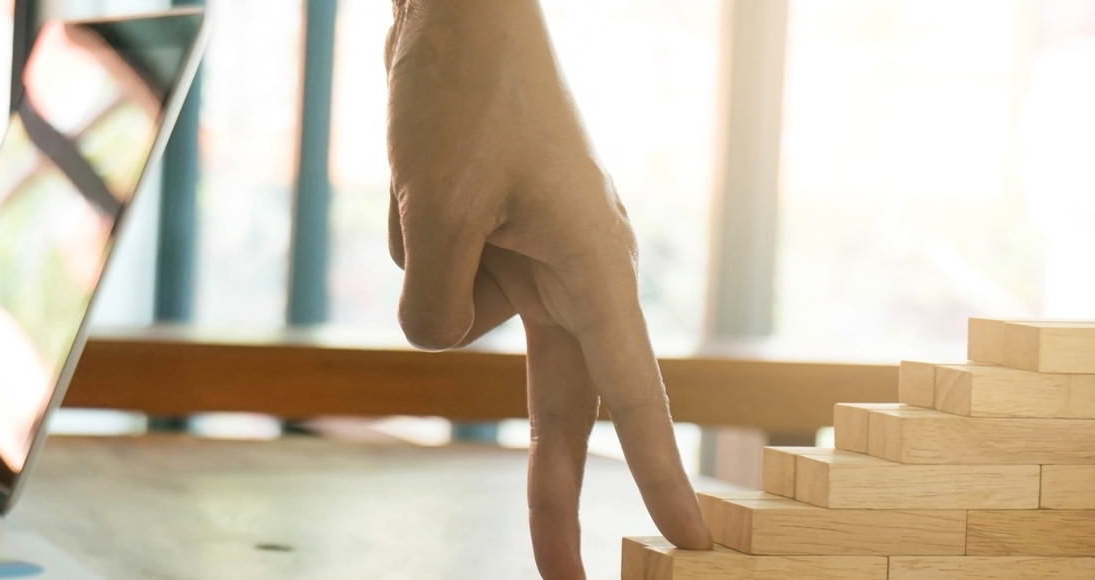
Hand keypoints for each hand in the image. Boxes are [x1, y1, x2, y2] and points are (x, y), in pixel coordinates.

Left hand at [385, 1, 708, 576]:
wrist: (457, 19)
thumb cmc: (463, 100)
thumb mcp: (433, 213)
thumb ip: (435, 306)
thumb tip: (441, 341)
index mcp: (591, 268)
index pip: (628, 394)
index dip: (657, 474)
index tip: (696, 542)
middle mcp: (576, 272)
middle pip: (562, 403)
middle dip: (555, 488)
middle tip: (565, 576)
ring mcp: (535, 257)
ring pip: (460, 317)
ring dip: (429, 257)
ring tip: (435, 177)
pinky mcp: (496, 241)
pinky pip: (439, 277)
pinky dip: (417, 235)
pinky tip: (425, 179)